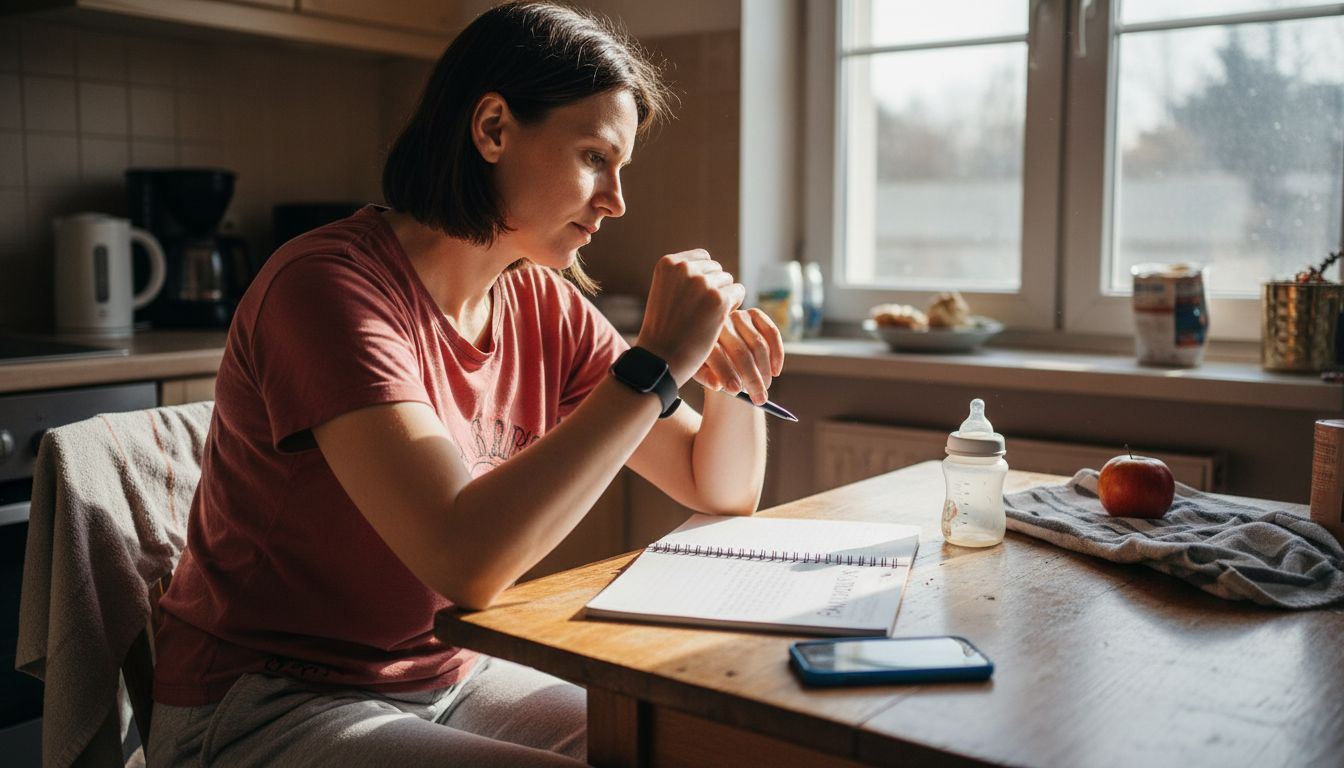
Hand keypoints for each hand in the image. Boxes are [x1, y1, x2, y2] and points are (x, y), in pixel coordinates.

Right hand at [636, 250, 745, 384]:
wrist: (661, 358)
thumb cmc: (664, 330)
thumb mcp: (665, 293)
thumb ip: (684, 277)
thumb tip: (713, 268)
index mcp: (668, 263)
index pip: (702, 258)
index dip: (704, 278)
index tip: (695, 299)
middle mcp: (684, 268)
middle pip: (716, 269)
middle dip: (714, 288)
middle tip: (701, 313)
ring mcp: (702, 283)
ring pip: (728, 280)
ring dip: (723, 298)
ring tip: (706, 318)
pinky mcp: (719, 299)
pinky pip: (739, 292)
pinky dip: (732, 307)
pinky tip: (717, 321)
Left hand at [692, 308, 783, 404]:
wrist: (714, 342)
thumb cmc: (706, 361)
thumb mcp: (698, 370)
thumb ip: (706, 378)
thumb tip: (717, 385)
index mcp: (702, 335)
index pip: (715, 354)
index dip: (725, 374)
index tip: (735, 392)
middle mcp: (720, 322)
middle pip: (740, 352)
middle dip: (751, 378)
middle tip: (759, 399)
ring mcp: (738, 316)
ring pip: (759, 345)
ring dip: (765, 370)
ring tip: (764, 388)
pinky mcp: (754, 314)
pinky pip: (772, 333)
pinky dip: (777, 354)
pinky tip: (776, 372)